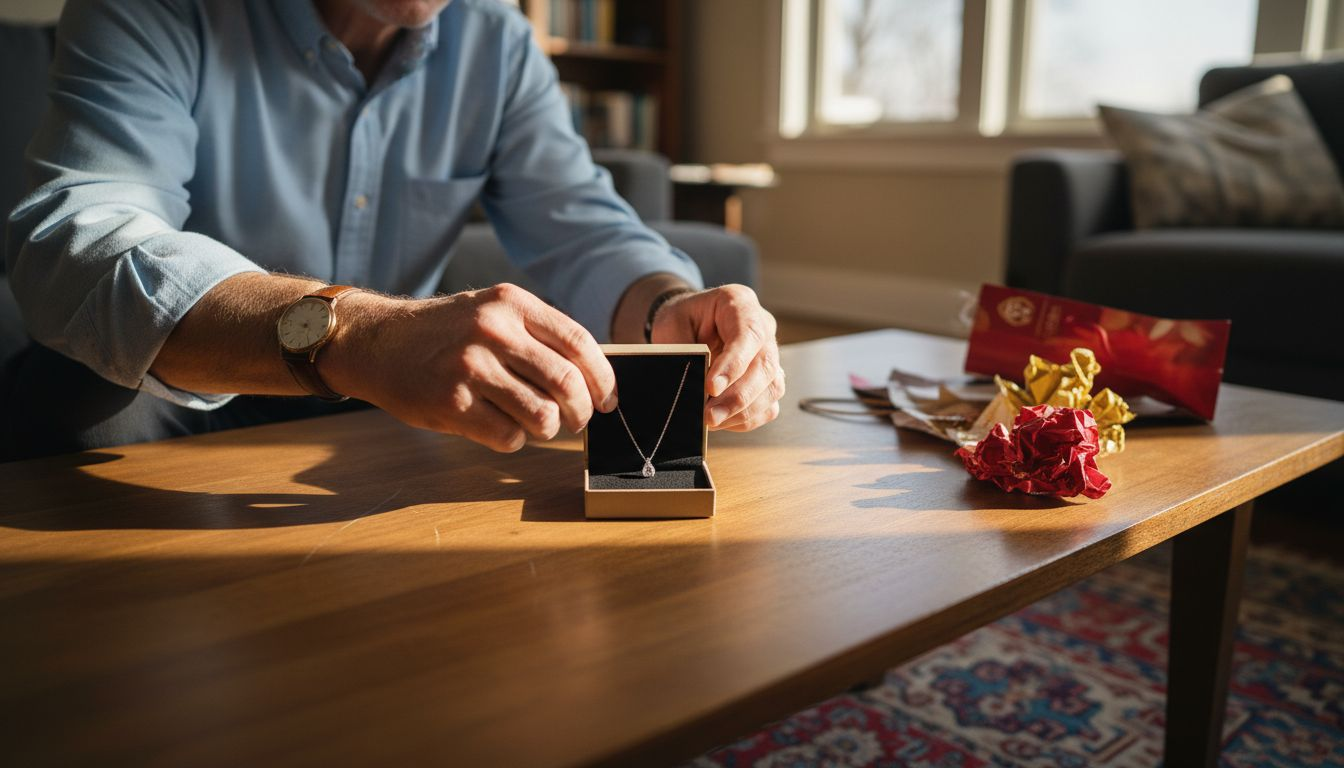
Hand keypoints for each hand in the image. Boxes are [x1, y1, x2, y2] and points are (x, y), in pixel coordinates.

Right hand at [323, 284, 616, 451]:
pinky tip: (496, 427)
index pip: (579, 344)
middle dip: (580, 412)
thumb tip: (593, 377)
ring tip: (531, 423)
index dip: (602, 379)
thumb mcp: (491, 313)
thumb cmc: (444, 333)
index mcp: (511, 304)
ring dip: (545, 429)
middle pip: (567, 384)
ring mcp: (471, 368)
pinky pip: (508, 437)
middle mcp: (493, 331)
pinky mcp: (452, 403)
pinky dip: (513, 441)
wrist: (377, 341)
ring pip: (542, 416)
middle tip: (575, 421)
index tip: (608, 400)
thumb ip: (536, 336)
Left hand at [651, 284, 783, 431]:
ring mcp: (769, 354)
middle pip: (765, 366)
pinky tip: (723, 421)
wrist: (690, 324)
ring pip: (771, 388)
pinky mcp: (768, 380)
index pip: (748, 334)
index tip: (711, 388)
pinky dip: (746, 418)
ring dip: (742, 412)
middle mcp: (763, 327)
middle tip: (709, 415)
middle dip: (737, 397)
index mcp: (740, 303)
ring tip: (712, 421)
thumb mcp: (674, 324)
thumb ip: (688, 350)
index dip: (733, 364)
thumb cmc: (683, 320)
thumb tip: (698, 386)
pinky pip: (768, 405)